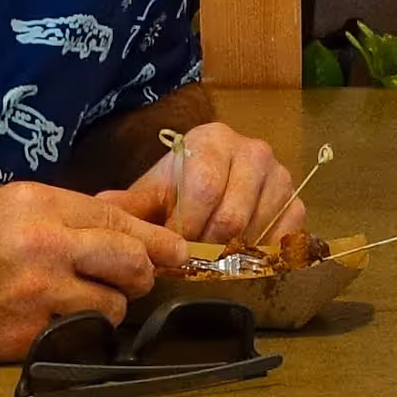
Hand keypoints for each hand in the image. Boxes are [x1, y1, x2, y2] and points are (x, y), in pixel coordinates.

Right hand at [0, 178, 191, 362]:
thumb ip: (68, 212)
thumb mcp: (6, 207)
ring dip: (110, 310)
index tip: (178, 252)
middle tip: (137, 282)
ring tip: (83, 304)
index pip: (120, 220)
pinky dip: (79, 334)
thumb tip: (131, 215)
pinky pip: (80, 337)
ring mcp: (36, 293)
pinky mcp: (26, 336)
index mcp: (38, 203)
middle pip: (130, 261)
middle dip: (143, 276)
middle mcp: (43, 243)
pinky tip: (58, 325)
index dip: (157, 240)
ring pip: (113, 307)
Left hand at [114, 122, 305, 256]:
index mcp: (214, 140)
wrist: (213, 183)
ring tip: (211, 254)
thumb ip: (129, 205)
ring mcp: (281, 178)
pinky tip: (239, 254)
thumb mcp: (152, 193)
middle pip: (233, 216)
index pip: (204, 188)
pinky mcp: (296, 203)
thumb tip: (99, 214)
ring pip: (257, 232)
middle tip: (191, 256)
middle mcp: (254, 151)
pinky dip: (259, 255)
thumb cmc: (180, 187)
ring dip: (231, 253)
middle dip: (206, 245)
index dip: (185, 226)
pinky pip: (281, 239)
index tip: (171, 244)